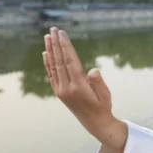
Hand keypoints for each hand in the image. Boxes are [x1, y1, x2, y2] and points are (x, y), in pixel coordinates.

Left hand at [42, 27, 126, 152]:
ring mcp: (61, 90)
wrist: (94, 123)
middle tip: (52, 29)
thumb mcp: (106, 95)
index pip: (70, 61)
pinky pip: (51, 74)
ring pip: (54, 66)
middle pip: (59, 61)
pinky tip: (46, 53)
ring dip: (50, 50)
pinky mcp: (59, 92)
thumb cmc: (103, 106)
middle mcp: (66, 88)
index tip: (61, 33)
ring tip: (47, 37)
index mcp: (78, 86)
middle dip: (56, 44)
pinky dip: (48, 63)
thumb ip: (98, 82)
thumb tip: (93, 71)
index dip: (65, 46)